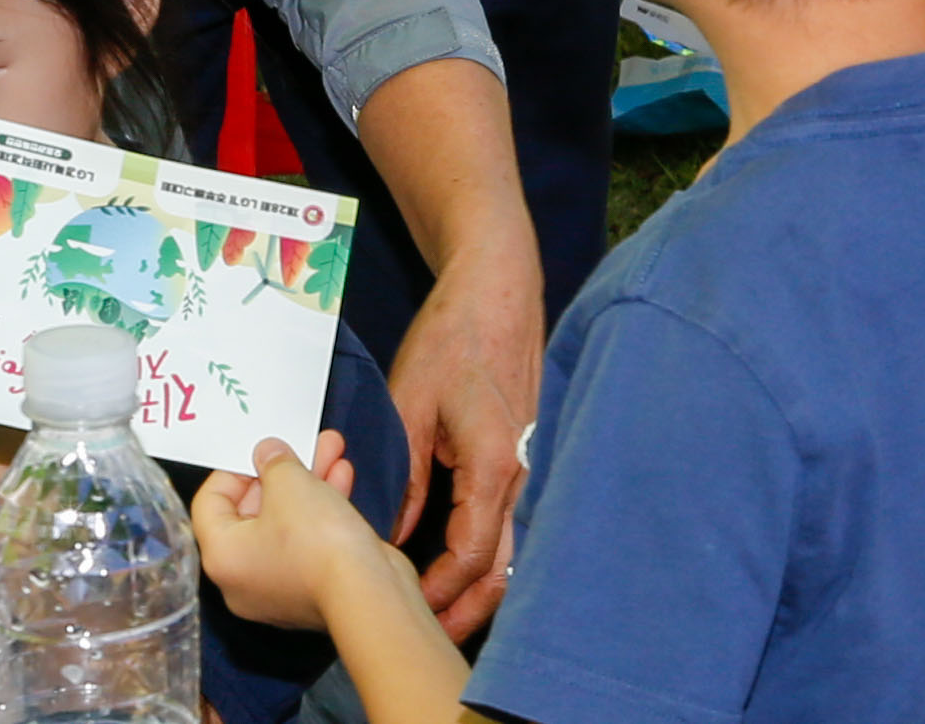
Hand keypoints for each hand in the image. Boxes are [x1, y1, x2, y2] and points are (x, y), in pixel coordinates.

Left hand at [188, 435, 383, 634]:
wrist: (369, 594)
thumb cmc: (317, 544)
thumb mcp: (289, 484)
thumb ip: (274, 462)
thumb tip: (268, 454)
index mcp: (222, 558)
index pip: (210, 503)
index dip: (233, 469)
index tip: (258, 451)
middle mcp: (244, 579)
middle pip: (252, 511)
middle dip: (281, 471)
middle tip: (297, 444)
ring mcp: (279, 587)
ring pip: (286, 522)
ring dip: (308, 483)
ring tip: (330, 449)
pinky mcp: (313, 588)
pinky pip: (308, 540)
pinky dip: (322, 508)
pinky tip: (341, 476)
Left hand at [387, 253, 542, 637]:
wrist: (498, 291)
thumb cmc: (453, 339)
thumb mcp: (410, 404)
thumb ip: (405, 474)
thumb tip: (390, 533)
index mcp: (495, 464)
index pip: (473, 553)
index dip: (441, 590)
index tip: (408, 605)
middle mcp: (524, 474)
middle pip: (505, 565)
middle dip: (470, 607)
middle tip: (431, 633)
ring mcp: (533, 467)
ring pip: (515, 547)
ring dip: (483, 585)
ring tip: (444, 612)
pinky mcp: (530, 458)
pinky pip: (516, 521)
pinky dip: (492, 553)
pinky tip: (464, 566)